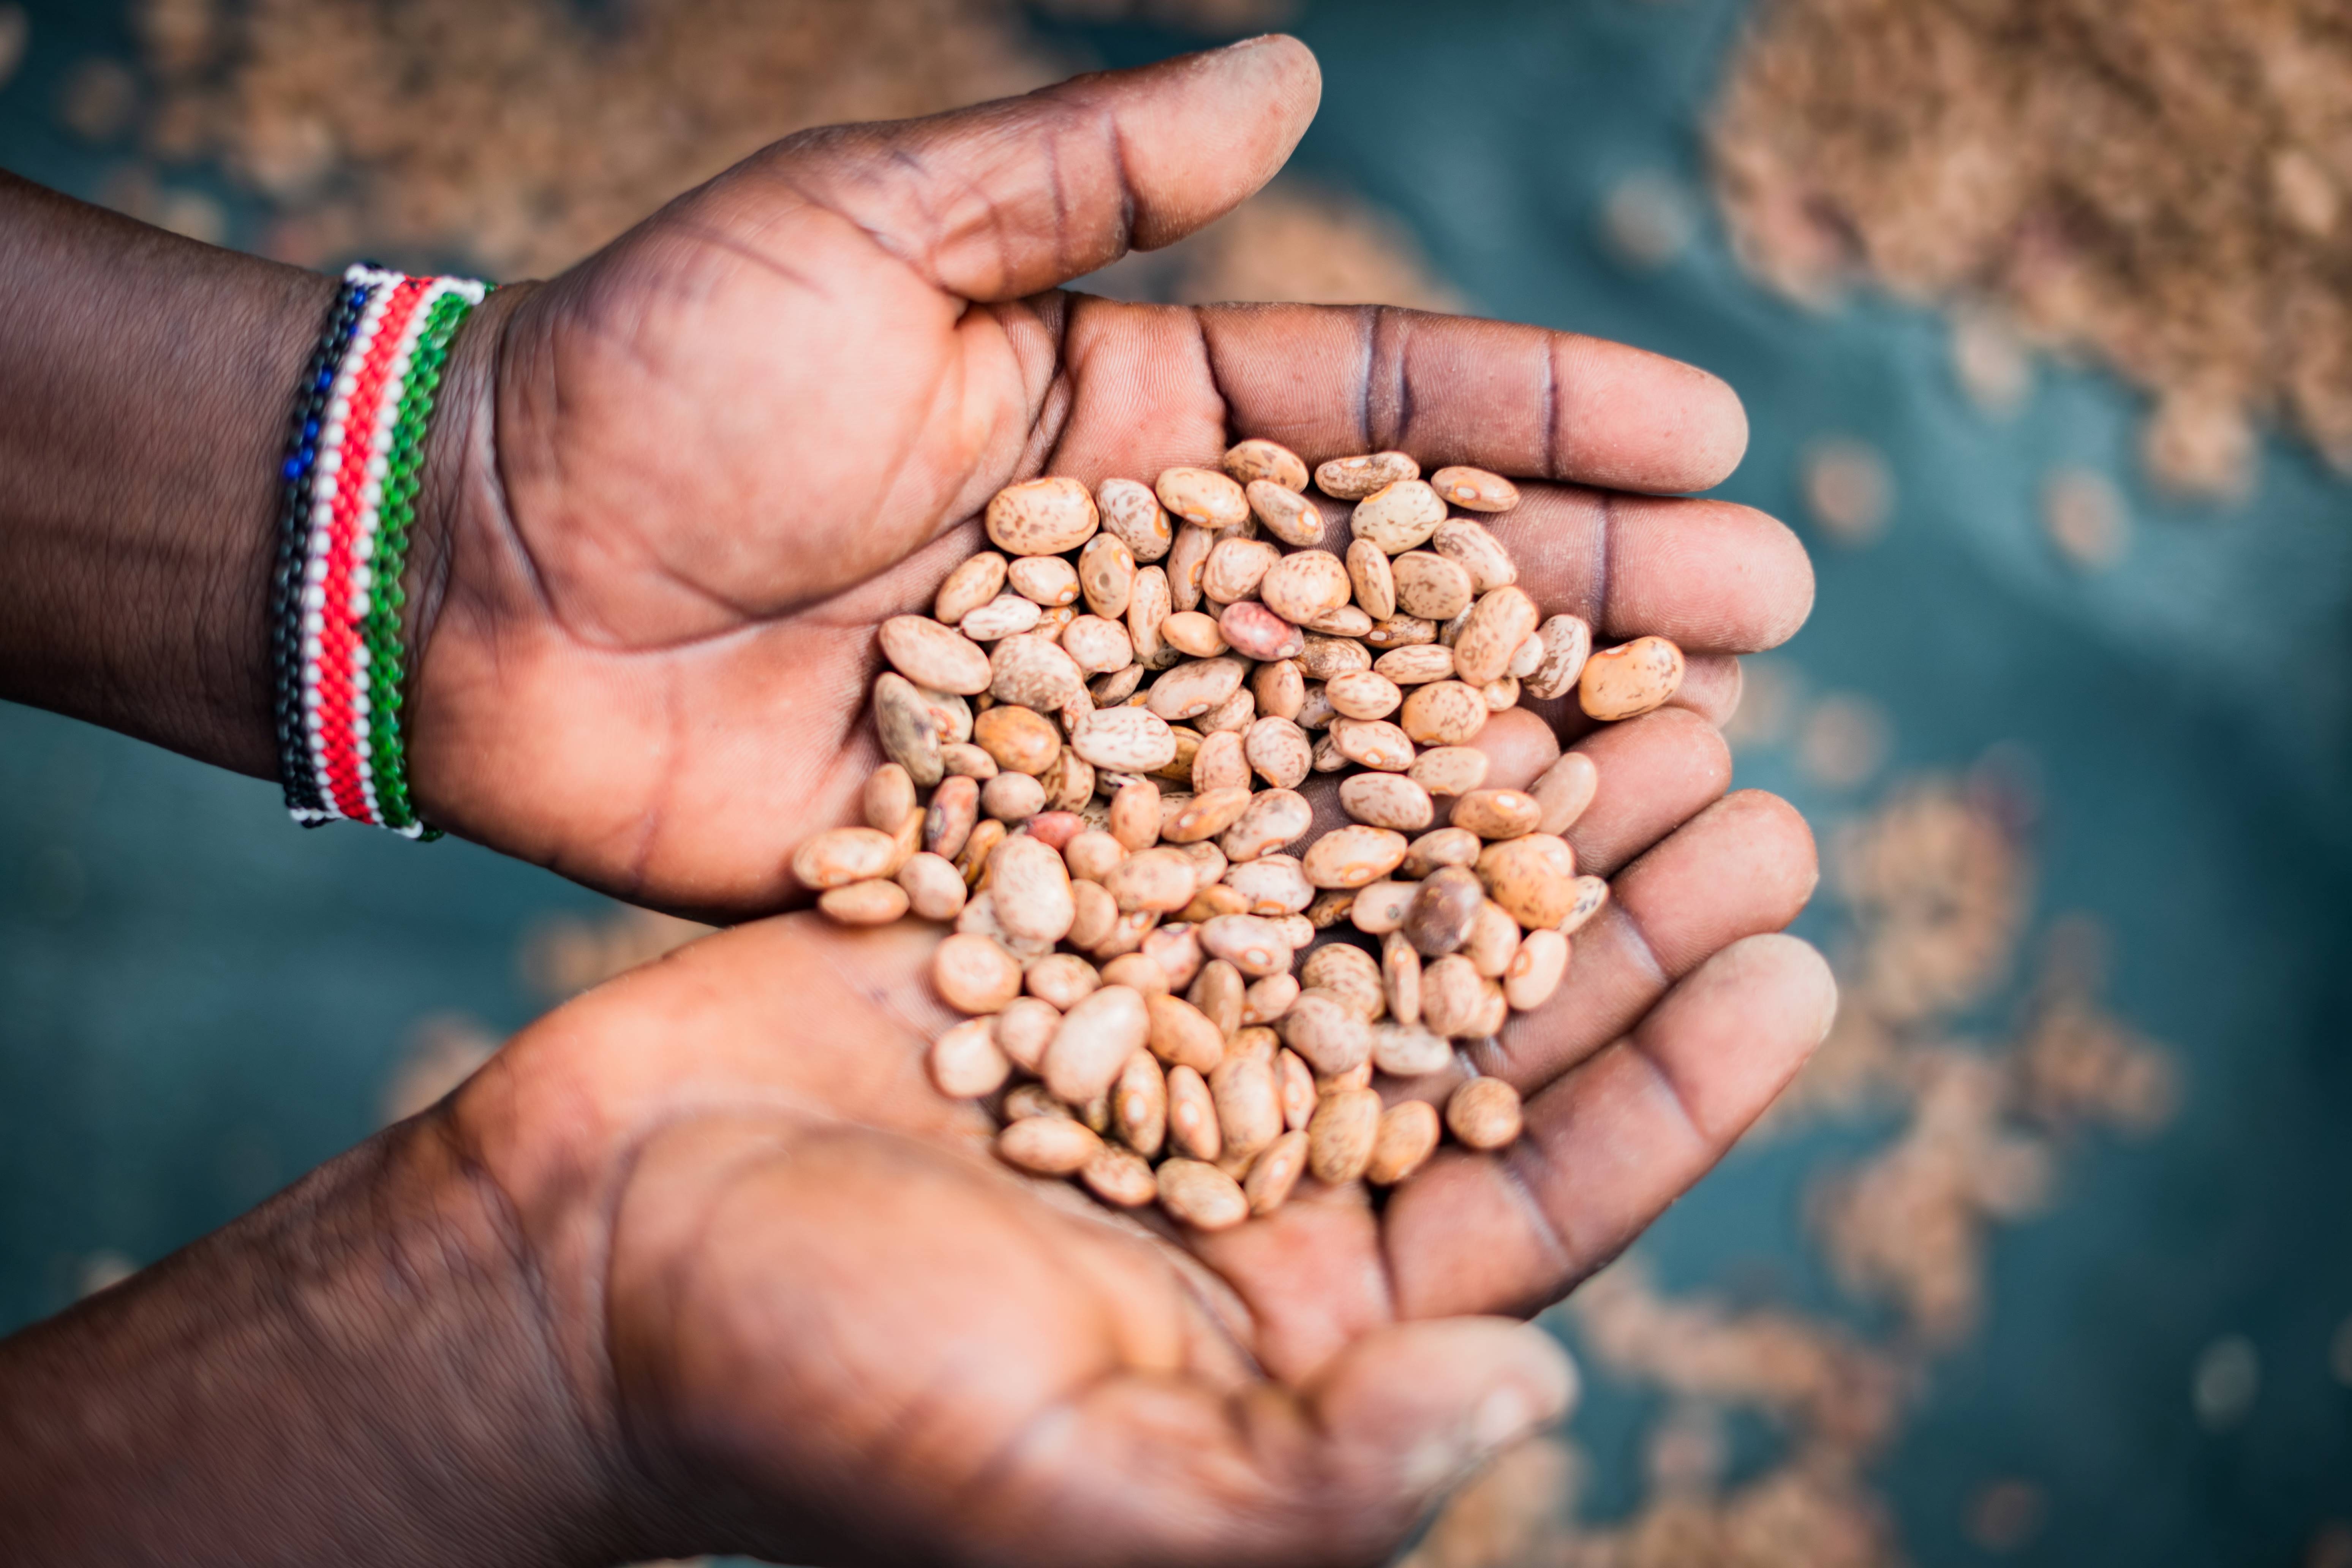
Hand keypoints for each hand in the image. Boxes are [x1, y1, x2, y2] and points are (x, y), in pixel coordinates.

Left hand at [408, 36, 1805, 918]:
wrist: (478, 576)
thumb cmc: (654, 377)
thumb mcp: (863, 229)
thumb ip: (1080, 179)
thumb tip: (1293, 76)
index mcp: (1125, 419)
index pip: (1378, 411)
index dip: (1544, 416)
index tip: (1706, 433)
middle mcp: (1145, 584)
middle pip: (1402, 586)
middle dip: (1585, 591)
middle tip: (1770, 606)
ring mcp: (1102, 733)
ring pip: (1341, 742)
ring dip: (1513, 751)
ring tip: (1698, 755)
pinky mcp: (1033, 855)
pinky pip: (1209, 876)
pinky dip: (1337, 897)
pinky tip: (1490, 919)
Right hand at [439, 705, 1830, 1565]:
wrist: (586, 1262)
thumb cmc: (807, 1398)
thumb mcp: (1065, 1480)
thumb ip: (1308, 1477)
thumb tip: (1537, 1393)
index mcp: (1297, 1319)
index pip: (1538, 1202)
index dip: (1675, 1087)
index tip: (1797, 958)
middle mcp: (1260, 1164)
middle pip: (1486, 1024)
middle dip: (1619, 905)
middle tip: (1749, 779)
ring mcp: (1168, 1026)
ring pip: (1381, 898)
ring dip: (1503, 796)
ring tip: (1641, 682)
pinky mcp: (1065, 916)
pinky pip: (1232, 814)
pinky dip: (1329, 732)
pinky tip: (1424, 638)